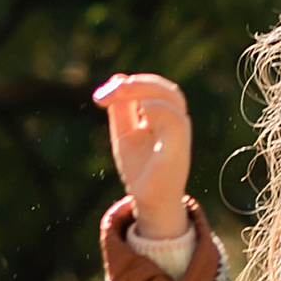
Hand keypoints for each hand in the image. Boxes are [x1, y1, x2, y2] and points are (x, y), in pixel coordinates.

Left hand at [92, 70, 191, 244]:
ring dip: (143, 90)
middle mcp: (176, 122)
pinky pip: (173, 119)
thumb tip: (118, 78)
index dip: (130, 83)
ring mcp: (179, 134)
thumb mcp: (124, 132)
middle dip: (136, 82)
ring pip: (171, 97)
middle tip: (109, 92)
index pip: (155, 88)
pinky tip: (138, 109)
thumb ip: (121, 107)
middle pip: (166, 88)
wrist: (148, 202)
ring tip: (118, 94)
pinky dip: (155, 108)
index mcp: (164, 116)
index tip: (100, 96)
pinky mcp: (177, 148)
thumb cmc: (140, 168)